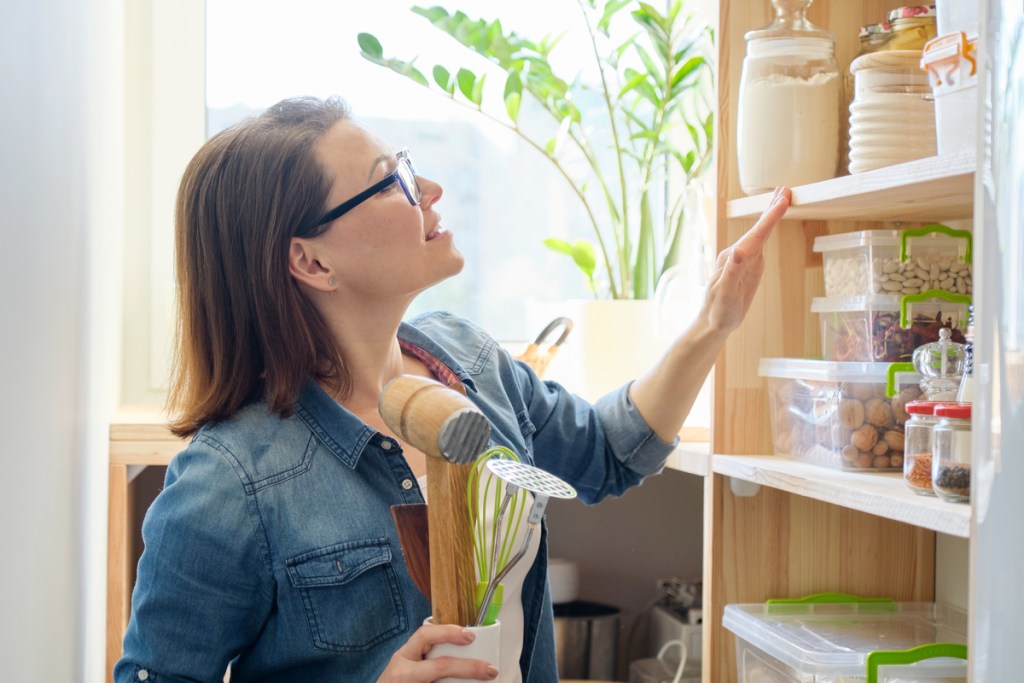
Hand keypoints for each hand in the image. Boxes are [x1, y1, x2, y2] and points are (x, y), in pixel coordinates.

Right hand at [377, 622, 498, 682]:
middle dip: (468, 667)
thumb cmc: (397, 682)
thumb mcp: (406, 665)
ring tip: (485, 680)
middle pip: (440, 666)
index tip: (471, 635)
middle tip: (490, 669)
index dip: (449, 632)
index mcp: (403, 657)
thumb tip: (465, 646)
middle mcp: (403, 673)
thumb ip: (426, 656)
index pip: (425, 636)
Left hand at [701, 187, 790, 333]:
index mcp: (733, 258)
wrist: (712, 324)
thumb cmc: (718, 312)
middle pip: (758, 229)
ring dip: (770, 215)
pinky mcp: (748, 267)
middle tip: (786, 189)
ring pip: (760, 234)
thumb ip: (731, 273)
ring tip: (781, 198)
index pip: (755, 235)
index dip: (770, 218)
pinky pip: (760, 244)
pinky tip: (770, 225)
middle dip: (771, 210)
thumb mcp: (725, 295)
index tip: (782, 201)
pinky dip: (768, 230)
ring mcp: (743, 260)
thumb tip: (738, 251)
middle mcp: (737, 255)